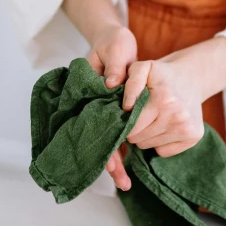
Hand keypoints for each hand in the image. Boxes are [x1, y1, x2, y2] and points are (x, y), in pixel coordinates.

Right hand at [87, 24, 137, 190]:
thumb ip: (113, 67)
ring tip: (127, 184)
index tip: (111, 164)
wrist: (115, 41)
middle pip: (103, 139)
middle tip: (124, 183)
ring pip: (112, 140)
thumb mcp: (114, 50)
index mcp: (92, 95)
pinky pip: (121, 133)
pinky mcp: (119, 112)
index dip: (103, 144)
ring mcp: (108, 112)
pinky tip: (133, 164)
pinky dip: (127, 147)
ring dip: (118, 162)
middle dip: (112, 163)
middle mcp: (98, 108)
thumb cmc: (112, 44)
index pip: (95, 125)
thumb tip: (111, 85)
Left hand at [125, 59, 204, 157]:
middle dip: (134, 129)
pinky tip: (164, 126)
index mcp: (163, 100)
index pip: (132, 127)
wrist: (191, 77)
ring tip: (152, 118)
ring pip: (149, 146)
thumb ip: (130, 84)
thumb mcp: (141, 68)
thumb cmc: (161, 74)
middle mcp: (178, 117)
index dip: (124, 121)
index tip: (127, 112)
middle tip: (140, 115)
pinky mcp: (194, 137)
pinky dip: (159, 142)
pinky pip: (163, 152)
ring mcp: (187, 129)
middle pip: (139, 139)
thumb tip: (127, 107)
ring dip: (145, 135)